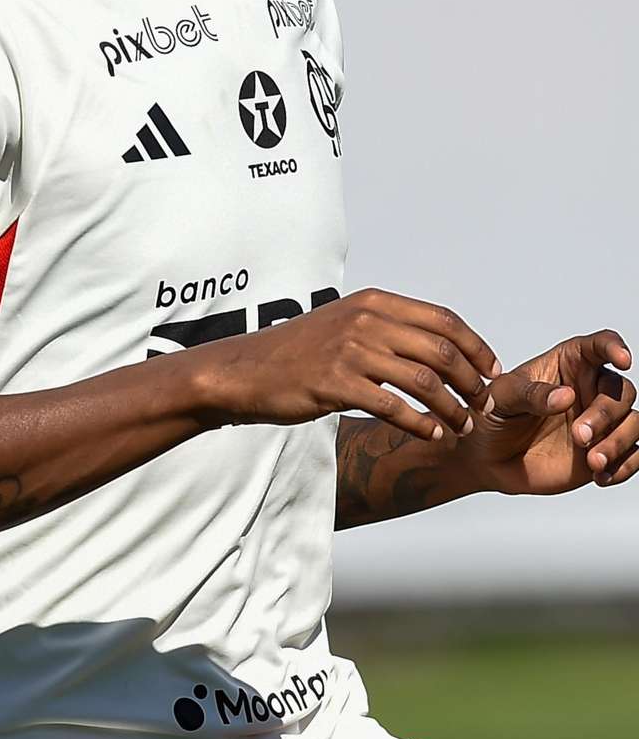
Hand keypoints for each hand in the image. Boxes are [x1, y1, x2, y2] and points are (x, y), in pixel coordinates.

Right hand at [200, 286, 499, 438]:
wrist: (247, 370)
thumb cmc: (299, 352)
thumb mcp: (345, 323)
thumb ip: (388, 329)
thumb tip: (440, 348)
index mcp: (374, 302)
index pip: (444, 320)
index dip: (476, 347)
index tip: (490, 372)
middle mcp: (365, 320)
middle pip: (441, 351)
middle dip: (471, 382)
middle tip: (481, 406)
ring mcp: (350, 351)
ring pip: (424, 381)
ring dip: (452, 408)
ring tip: (462, 426)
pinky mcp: (336, 383)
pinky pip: (395, 407)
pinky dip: (423, 424)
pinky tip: (433, 435)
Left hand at [458, 330, 636, 494]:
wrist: (488, 457)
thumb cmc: (493, 415)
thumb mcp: (500, 398)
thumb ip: (531, 394)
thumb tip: (565, 396)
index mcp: (568, 363)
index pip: (599, 345)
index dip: (614, 347)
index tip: (623, 359)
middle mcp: (590, 388)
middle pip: (622, 391)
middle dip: (607, 414)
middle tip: (579, 436)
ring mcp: (601, 421)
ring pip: (634, 422)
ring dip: (619, 442)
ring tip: (592, 462)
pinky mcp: (605, 450)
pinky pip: (634, 454)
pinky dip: (625, 466)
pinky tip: (600, 476)